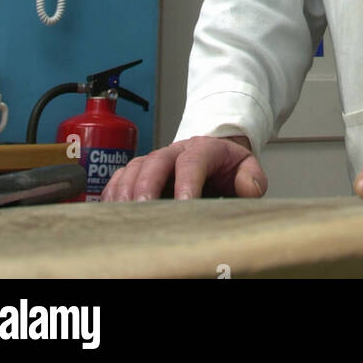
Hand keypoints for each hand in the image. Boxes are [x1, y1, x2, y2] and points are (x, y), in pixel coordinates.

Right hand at [100, 135, 266, 201]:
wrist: (212, 155)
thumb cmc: (226, 167)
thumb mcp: (247, 167)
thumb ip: (252, 177)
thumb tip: (248, 189)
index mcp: (204, 148)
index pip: (193, 161)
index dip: (187, 181)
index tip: (184, 204)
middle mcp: (175, 151)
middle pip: (156, 161)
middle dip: (148, 184)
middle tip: (144, 208)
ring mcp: (155, 159)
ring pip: (135, 167)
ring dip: (127, 190)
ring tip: (124, 214)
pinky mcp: (140, 170)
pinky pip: (120, 176)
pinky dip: (112, 191)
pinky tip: (110, 210)